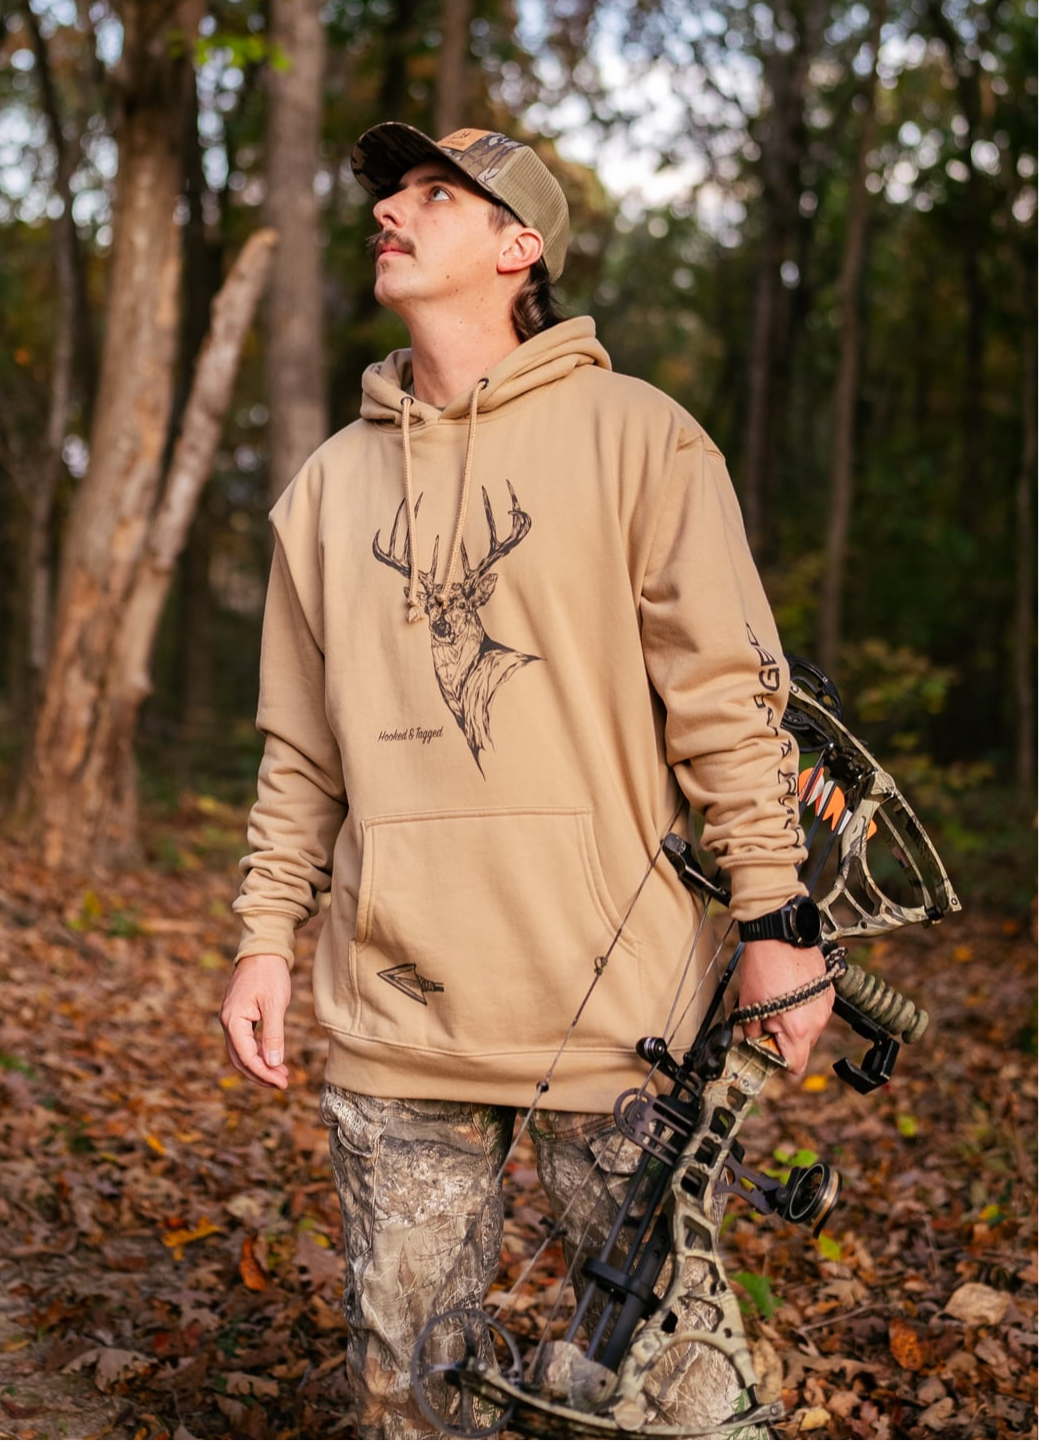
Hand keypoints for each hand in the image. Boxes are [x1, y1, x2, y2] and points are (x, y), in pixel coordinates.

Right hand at [219, 953, 291, 1088]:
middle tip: (282, 1084)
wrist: (264, 949)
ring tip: (281, 1074)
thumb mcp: (275, 1004)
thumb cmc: (270, 973)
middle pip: (240, 1059)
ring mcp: (231, 1018)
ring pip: (242, 1052)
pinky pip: (245, 1041)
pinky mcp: (239, 1015)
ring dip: (260, 1065)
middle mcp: (228, 1021)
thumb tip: (274, 1063)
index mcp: (233, 1020)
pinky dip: (259, 1052)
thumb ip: (274, 1034)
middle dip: (261, 1074)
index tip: (282, 1083)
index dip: (264, 1073)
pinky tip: (274, 1057)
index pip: (246, 1056)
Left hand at [736, 939, 832, 1075]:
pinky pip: (816, 1012)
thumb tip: (756, 1042)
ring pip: (810, 1030)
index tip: (767, 1048)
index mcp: (797, 1029)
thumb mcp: (748, 1004)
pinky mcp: (828, 993)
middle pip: (803, 1048)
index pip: (795, 1066)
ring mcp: (825, 1006)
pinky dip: (804, 1009)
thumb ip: (753, 1032)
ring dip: (795, 1024)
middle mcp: (817, 1021)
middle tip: (768, 1021)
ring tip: (779, 1001)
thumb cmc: (763, 966)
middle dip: (785, 1041)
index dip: (778, 1061)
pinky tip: (790, 992)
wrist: (780, 935)